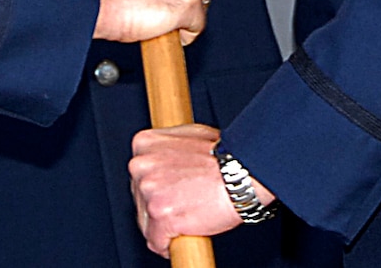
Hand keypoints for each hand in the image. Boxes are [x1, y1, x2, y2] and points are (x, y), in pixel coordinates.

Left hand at [131, 124, 257, 253]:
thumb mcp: (190, 135)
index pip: (139, 175)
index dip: (157, 188)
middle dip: (159, 207)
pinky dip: (168, 245)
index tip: (169, 193)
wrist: (242, 173)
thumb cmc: (225, 156)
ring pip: (146, 223)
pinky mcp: (160, 216)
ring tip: (186, 219)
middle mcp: (141, 166)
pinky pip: (156, 242)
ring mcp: (149, 191)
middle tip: (183, 206)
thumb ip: (169, 146)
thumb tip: (165, 156)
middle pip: (139, 199)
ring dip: (163, 227)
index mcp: (144, 144)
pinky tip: (183, 236)